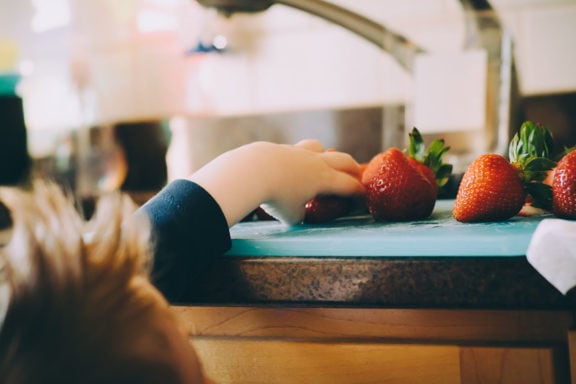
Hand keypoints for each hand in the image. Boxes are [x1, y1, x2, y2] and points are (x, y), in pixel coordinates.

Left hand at [188, 140, 364, 225]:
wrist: (252, 171)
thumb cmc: (276, 197)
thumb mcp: (291, 216)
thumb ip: (299, 215)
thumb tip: (297, 213)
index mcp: (324, 179)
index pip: (349, 185)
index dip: (359, 192)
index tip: (363, 196)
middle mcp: (316, 162)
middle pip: (343, 160)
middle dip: (352, 168)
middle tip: (356, 175)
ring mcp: (298, 152)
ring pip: (319, 147)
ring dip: (325, 154)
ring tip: (322, 163)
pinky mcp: (281, 148)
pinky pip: (295, 150)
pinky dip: (298, 158)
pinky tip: (289, 166)